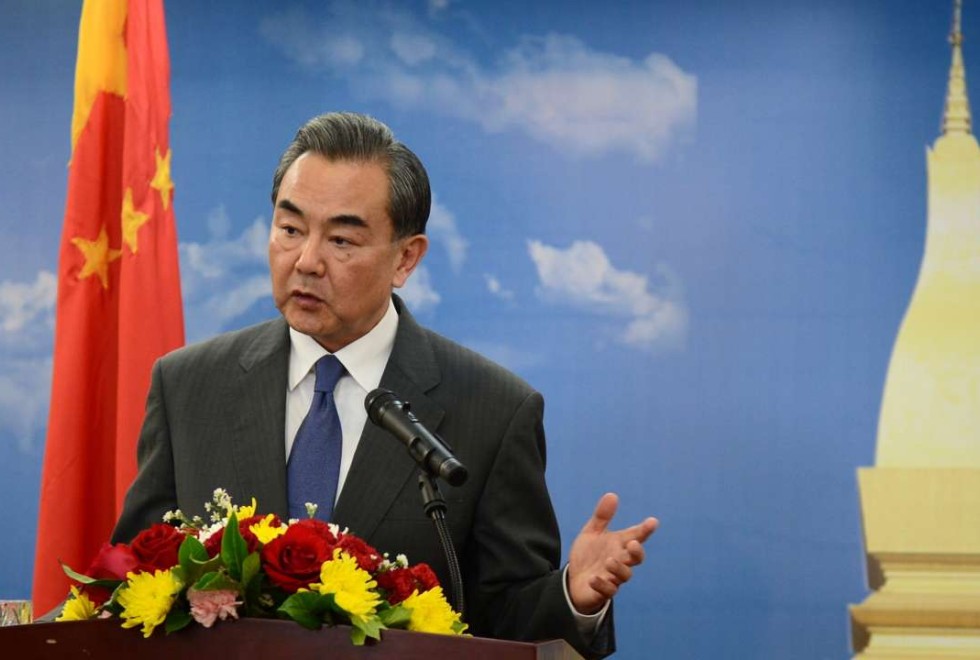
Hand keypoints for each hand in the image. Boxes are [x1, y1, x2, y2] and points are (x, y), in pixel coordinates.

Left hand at [567, 492, 657, 614]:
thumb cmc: (588, 555)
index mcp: (618, 545)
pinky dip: (602, 585)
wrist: (573, 579)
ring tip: (608, 561)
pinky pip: (607, 591)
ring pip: (625, 576)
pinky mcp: (602, 591)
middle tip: (631, 544)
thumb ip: (602, 516)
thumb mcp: (591, 533)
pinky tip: (593, 578)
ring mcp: (612, 577)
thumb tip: (612, 494)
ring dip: (618, 568)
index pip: (636, 536)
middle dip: (637, 552)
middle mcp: (619, 561)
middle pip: (636, 558)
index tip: (653, 522)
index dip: (645, 530)